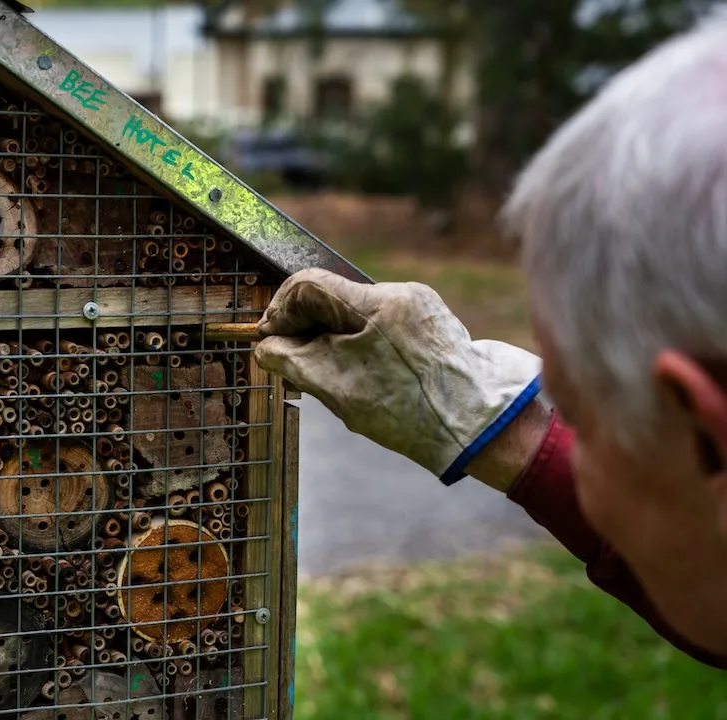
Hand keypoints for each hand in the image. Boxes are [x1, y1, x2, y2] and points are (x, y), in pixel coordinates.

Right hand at [255, 268, 545, 487]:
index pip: (309, 284)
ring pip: (354, 313)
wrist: (478, 424)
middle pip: (332, 297)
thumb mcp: (337, 388)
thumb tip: (267, 345)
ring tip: (325, 374)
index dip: (281, 310)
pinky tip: (358, 373)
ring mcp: (418, 305)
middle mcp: (399, 293)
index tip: (269, 338)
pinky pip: (379, 324)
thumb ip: (292, 360)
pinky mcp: (429, 321)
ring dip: (332, 336)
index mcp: (376, 304)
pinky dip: (359, 343)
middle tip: (291, 360)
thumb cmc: (407, 409)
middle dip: (306, 326)